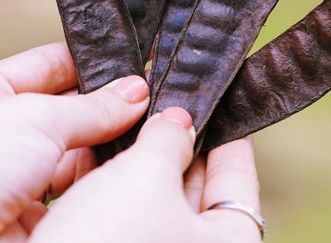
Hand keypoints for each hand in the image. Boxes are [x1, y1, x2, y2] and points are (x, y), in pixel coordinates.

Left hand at [0, 42, 149, 241]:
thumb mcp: (34, 117)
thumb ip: (90, 107)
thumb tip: (136, 92)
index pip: (44, 66)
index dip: (89, 64)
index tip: (134, 64)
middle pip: (60, 114)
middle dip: (103, 110)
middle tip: (152, 103)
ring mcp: (1, 180)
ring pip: (66, 158)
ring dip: (101, 150)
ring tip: (144, 138)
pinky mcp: (16, 220)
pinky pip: (64, 198)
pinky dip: (89, 188)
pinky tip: (119, 177)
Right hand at [30, 107, 262, 242]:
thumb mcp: (145, 177)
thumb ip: (167, 140)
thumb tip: (177, 120)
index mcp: (228, 241)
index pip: (237, 174)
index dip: (226, 132)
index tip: (216, 101)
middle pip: (196, 187)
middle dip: (176, 142)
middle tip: (162, 102)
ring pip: (155, 200)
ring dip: (138, 161)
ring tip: (124, 120)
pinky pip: (125, 214)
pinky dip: (112, 187)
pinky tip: (92, 158)